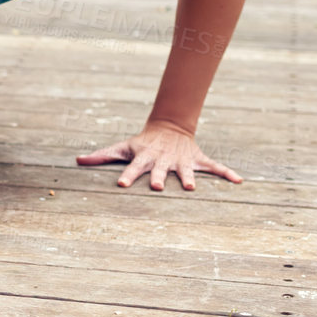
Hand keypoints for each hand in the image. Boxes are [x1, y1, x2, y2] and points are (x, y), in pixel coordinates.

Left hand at [76, 121, 242, 191]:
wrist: (169, 128)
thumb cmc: (140, 144)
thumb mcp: (121, 148)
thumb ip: (100, 156)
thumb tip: (77, 160)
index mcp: (144, 158)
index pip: (132, 167)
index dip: (126, 175)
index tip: (120, 184)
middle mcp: (163, 160)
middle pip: (159, 170)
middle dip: (158, 178)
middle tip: (156, 187)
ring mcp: (181, 160)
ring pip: (186, 170)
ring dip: (189, 177)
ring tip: (191, 187)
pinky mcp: (197, 160)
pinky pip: (215, 167)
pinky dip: (227, 173)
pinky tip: (239, 181)